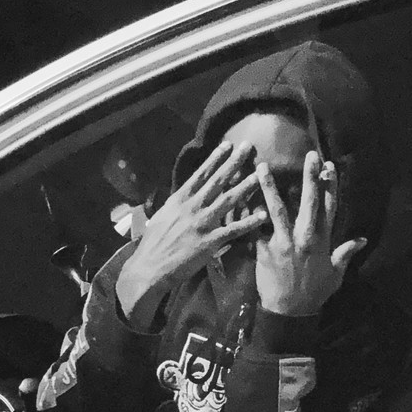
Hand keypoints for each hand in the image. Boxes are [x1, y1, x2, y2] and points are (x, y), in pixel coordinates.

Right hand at [117, 141, 266, 328]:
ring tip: (259, 174)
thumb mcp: (162, 217)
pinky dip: (248, 222)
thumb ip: (176, 205)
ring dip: (245, 186)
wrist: (149, 267)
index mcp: (179, 200)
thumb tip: (184, 196)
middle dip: (234, 163)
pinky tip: (262, 215)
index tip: (228, 145)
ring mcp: (202, 224)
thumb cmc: (153, 244)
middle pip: (217, 181)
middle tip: (249, 147)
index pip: (200, 174)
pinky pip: (233, 230)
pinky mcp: (209, 242)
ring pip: (228, 201)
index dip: (215, 159)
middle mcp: (192, 207)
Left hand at [255, 152, 366, 316]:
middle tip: (309, 155)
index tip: (329, 166)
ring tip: (261, 168)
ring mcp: (283, 242)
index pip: (329, 207)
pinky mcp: (264, 250)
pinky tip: (240, 199)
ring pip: (277, 210)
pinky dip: (247, 214)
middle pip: (308, 202)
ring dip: (269, 187)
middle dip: (309, 177)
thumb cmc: (314, 293)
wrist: (290, 312)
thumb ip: (346, 253)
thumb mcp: (336, 274)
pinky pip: (254, 229)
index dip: (330, 186)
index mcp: (322, 241)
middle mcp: (304, 237)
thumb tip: (363, 239)